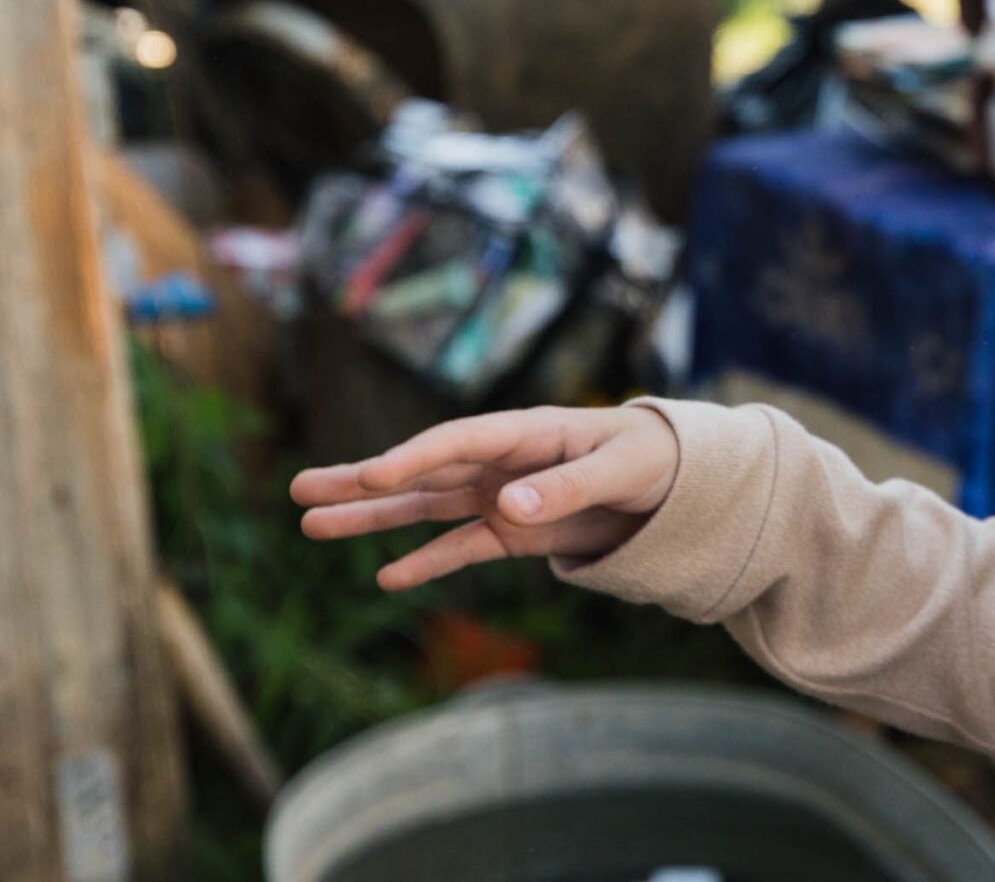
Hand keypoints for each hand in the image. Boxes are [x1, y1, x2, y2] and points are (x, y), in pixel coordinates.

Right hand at [290, 405, 679, 590]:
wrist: (679, 483)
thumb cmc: (655, 459)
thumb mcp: (624, 469)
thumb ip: (569, 487)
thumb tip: (512, 506)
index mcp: (530, 432)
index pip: (460, 441)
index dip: (415, 456)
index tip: (371, 474)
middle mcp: (504, 462)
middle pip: (423, 471)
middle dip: (363, 481)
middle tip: (299, 489)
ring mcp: (503, 496)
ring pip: (426, 508)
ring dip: (373, 519)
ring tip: (312, 523)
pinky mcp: (515, 532)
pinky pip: (462, 547)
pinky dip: (428, 563)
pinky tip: (387, 578)